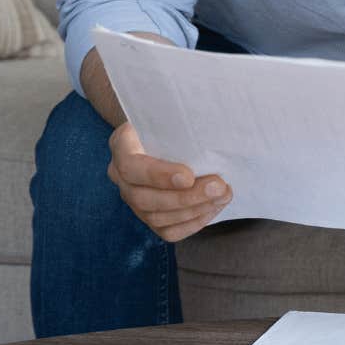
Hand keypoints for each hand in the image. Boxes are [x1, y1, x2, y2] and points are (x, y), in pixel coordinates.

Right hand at [105, 120, 231, 241]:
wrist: (164, 133)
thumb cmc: (171, 120)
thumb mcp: (170, 112)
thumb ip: (182, 120)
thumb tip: (214, 125)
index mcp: (122, 146)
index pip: (130, 166)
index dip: (159, 175)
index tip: (189, 176)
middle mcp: (121, 177)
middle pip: (144, 198)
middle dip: (186, 197)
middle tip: (219, 186)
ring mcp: (133, 200)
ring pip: (157, 218)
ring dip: (195, 209)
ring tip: (223, 195)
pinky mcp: (149, 217)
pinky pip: (168, 231)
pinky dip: (194, 223)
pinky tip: (213, 207)